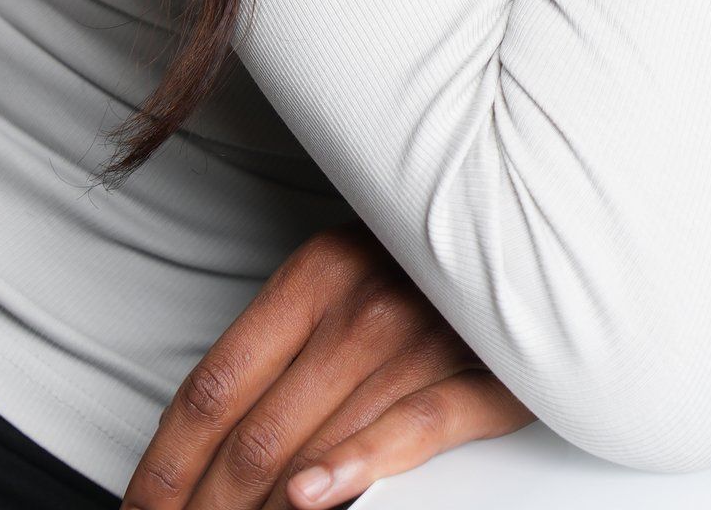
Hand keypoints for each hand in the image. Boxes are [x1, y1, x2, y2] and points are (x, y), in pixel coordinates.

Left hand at [121, 220, 533, 508]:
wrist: (547, 229)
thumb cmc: (436, 261)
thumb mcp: (350, 275)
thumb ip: (289, 344)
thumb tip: (216, 431)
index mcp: (317, 272)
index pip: (214, 385)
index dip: (163, 463)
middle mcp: (361, 304)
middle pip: (252, 433)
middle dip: (200, 508)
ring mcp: (419, 340)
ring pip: (312, 444)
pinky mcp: (479, 375)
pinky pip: (410, 429)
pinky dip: (355, 467)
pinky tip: (311, 495)